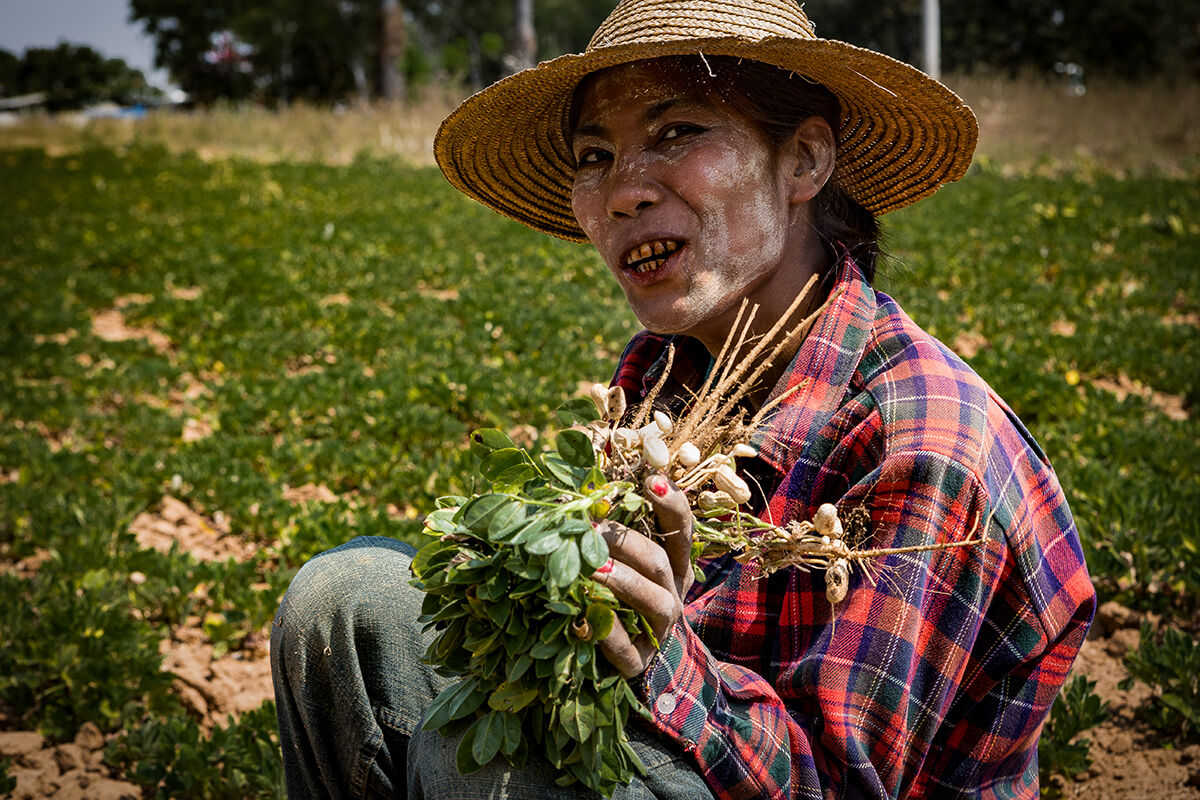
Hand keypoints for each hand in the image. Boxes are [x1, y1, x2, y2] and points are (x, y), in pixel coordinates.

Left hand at [591, 473, 694, 677]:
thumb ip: (614, 532)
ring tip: (590, 567)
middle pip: (659, 562)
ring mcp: (660, 629)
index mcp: (673, 564)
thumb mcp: (625, 561)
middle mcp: (672, 593)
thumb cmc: (622, 596)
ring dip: (622, 580)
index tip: (651, 481)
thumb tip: (585, 494)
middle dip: (627, 542)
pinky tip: (584, 619)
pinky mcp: (639, 661)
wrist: (633, 659)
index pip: (680, 529)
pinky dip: (607, 633)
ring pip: (654, 601)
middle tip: (591, 528)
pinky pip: (627, 647)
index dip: (670, 504)